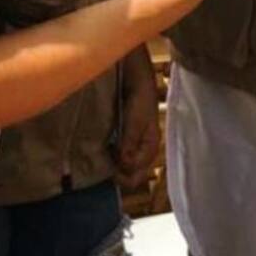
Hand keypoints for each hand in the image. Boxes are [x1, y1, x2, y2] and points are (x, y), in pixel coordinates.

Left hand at [116, 62, 159, 189]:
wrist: (137, 81)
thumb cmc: (140, 99)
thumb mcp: (135, 121)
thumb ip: (130, 142)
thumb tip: (123, 164)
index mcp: (151, 146)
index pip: (138, 172)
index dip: (123, 174)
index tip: (110, 166)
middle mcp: (145, 149)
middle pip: (134, 174)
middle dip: (119, 174)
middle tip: (105, 165)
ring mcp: (137, 145)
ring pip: (127, 167)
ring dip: (115, 166)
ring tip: (104, 156)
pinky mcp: (128, 140)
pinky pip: (122, 157)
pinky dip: (112, 158)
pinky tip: (105, 149)